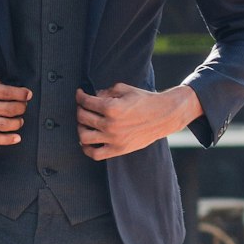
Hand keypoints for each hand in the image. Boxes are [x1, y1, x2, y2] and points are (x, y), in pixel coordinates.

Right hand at [0, 70, 30, 145]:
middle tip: (24, 106)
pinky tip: (17, 137)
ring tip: (20, 119)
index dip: (20, 94)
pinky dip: (7, 139)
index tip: (28, 94)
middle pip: (7, 109)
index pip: (5, 92)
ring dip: (17, 122)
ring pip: (3, 125)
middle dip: (21, 108)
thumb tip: (12, 90)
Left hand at [76, 83, 202, 160]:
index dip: (80, 96)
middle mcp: (110, 124)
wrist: (164, 116)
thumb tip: (94, 96)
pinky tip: (87, 141)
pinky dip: (86, 148)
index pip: (86, 102)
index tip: (80, 94)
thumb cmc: (145, 100)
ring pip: (84, 136)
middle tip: (83, 107)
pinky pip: (95, 154)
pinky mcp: (118, 150)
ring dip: (80, 128)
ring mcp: (113, 139)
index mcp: (111, 107)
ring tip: (85, 123)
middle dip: (80, 109)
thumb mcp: (125, 89)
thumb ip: (106, 91)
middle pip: (82, 118)